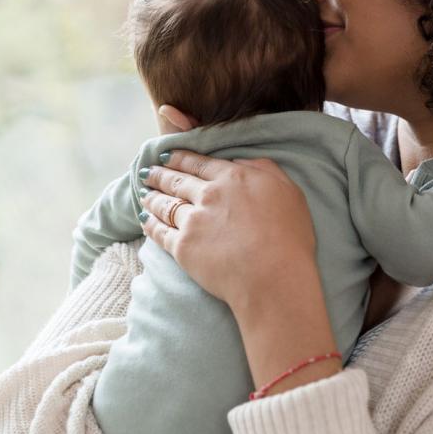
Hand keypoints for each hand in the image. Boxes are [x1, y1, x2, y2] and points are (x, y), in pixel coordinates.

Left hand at [137, 149, 317, 313]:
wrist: (273, 277)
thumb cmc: (289, 237)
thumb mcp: (288, 191)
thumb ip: (264, 169)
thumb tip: (240, 161)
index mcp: (233, 177)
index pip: (199, 163)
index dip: (181, 158)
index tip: (168, 157)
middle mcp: (208, 195)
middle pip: (177, 181)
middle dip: (160, 175)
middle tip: (148, 172)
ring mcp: (192, 221)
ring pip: (165, 205)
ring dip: (152, 197)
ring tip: (143, 194)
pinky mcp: (182, 248)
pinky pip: (160, 232)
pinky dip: (149, 224)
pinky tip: (144, 220)